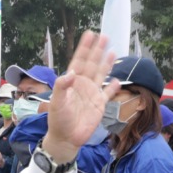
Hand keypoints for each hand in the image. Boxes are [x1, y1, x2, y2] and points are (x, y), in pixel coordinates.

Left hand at [41, 31, 115, 160]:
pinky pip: (107, 93)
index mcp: (72, 82)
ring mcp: (92, 94)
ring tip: (112, 51)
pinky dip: (112, 87)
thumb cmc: (58, 120)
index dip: (84, 48)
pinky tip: (115, 80)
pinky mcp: (99, 105)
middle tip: (104, 36)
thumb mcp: (56, 102)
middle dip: (97, 50)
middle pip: (92, 64)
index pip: (79, 60)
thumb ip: (62, 86)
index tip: (89, 34)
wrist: (66, 138)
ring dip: (106, 63)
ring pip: (101, 74)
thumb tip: (71, 73)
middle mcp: (83, 85)